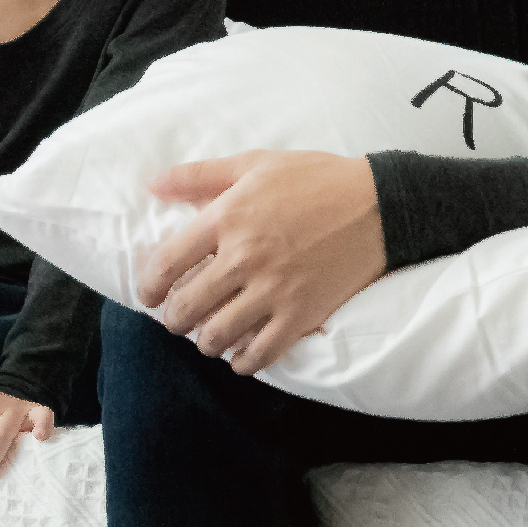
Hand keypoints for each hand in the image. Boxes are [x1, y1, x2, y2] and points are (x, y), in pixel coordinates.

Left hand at [134, 150, 384, 374]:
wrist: (378, 205)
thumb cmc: (314, 179)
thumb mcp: (254, 163)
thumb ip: (199, 176)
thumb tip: (152, 183)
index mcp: (227, 218)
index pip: (167, 264)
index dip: (149, 287)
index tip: (149, 297)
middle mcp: (244, 259)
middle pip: (187, 307)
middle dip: (174, 321)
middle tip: (178, 321)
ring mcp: (273, 291)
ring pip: (217, 337)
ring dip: (205, 342)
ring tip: (208, 337)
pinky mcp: (301, 315)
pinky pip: (260, 354)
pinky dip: (244, 362)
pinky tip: (241, 357)